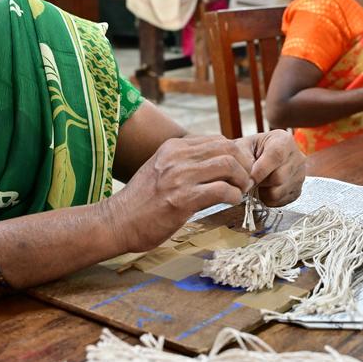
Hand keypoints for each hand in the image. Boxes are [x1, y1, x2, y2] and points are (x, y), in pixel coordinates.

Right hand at [105, 135, 253, 252]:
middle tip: (246, 181)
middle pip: (227, 148)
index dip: (235, 155)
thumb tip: (214, 163)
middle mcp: (176, 157)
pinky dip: (233, 196)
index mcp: (172, 147)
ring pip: (228, 165)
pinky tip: (231, 202)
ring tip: (240, 192)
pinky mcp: (182, 199)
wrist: (117, 222)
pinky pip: (222, 190)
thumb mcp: (160, 169)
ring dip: (241, 180)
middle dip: (244, 165)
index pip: (217, 140)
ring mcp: (179, 177)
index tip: (239, 170)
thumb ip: (183, 163)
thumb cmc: (141, 201)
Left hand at [242, 130, 304, 206]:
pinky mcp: (298, 189)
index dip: (260, 171)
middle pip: (279, 178)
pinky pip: (282, 201)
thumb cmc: (249, 150)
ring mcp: (300, 174)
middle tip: (250, 181)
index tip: (247, 179)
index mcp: (284, 140)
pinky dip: (269, 199)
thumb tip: (249, 180)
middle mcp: (297, 156)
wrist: (257, 156)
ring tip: (258, 183)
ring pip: (279, 192)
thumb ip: (244, 160)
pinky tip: (265, 189)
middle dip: (260, 183)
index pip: (276, 156)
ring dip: (263, 192)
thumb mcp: (242, 147)